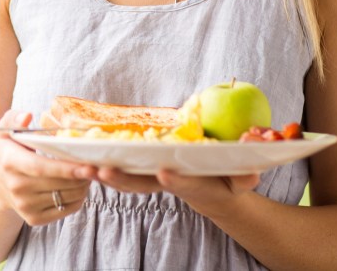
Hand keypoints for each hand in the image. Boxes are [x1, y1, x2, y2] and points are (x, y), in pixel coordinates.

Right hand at [0, 110, 97, 225]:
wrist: (0, 184)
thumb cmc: (10, 151)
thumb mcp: (5, 130)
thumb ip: (15, 118)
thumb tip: (28, 116)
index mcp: (10, 162)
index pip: (41, 167)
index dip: (66, 168)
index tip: (88, 165)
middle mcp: (16, 187)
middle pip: (58, 183)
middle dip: (82, 175)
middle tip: (95, 164)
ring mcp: (25, 206)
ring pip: (66, 197)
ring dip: (83, 186)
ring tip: (87, 173)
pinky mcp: (34, 219)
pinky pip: (66, 210)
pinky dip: (79, 198)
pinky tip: (78, 186)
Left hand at [94, 167, 259, 218]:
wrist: (211, 193)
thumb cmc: (228, 180)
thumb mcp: (242, 178)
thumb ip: (249, 169)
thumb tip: (255, 142)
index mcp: (193, 184)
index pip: (183, 183)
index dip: (174, 180)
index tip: (164, 173)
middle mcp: (168, 183)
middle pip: (142, 185)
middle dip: (123, 180)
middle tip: (104, 170)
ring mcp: (152, 179)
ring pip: (125, 180)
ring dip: (104, 174)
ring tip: (84, 165)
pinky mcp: (141, 172)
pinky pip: (118, 170)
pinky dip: (100, 164)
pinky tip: (81, 156)